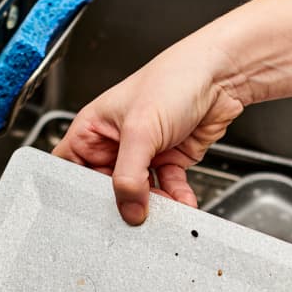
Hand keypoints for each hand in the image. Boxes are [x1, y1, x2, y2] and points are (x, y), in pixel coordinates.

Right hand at [52, 38, 246, 224]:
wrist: (219, 75)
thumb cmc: (173, 79)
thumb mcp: (140, 130)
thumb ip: (129, 177)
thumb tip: (129, 211)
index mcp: (94, 129)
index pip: (72, 169)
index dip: (78, 191)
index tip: (96, 209)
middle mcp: (116, 142)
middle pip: (109, 189)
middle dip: (124, 205)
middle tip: (134, 216)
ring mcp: (143, 154)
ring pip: (140, 194)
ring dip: (154, 206)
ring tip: (164, 212)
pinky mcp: (169, 161)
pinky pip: (168, 190)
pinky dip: (176, 200)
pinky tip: (183, 203)